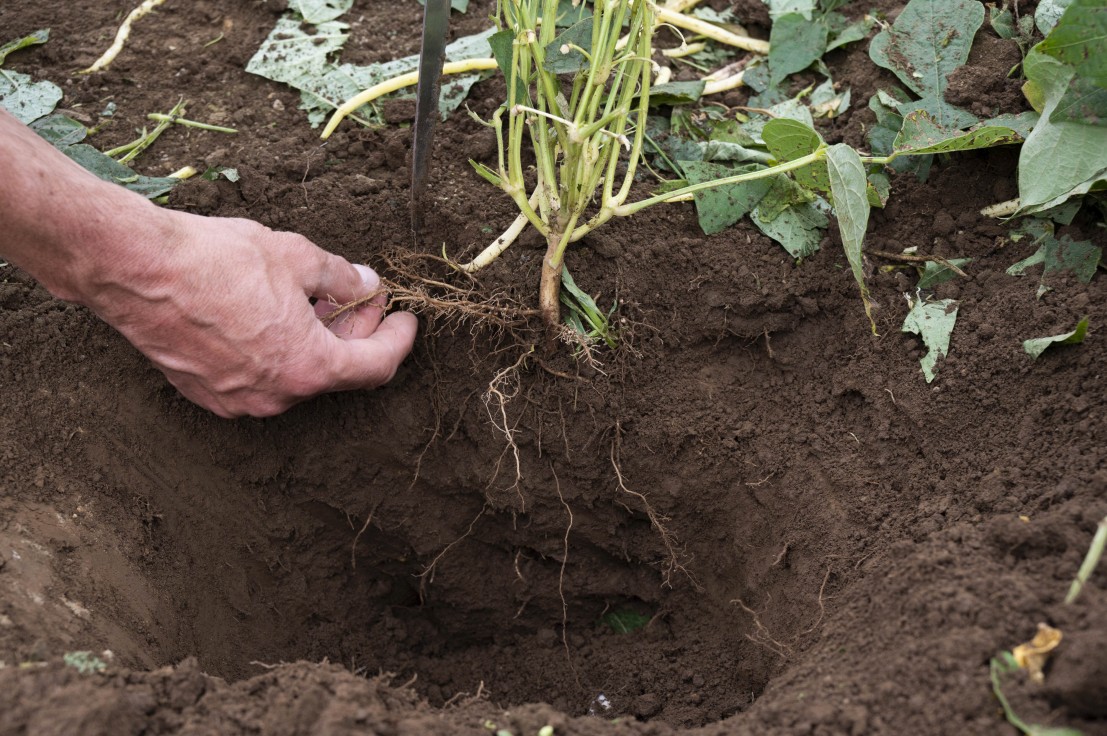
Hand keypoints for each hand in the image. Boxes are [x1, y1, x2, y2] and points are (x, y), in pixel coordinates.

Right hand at [81, 211, 417, 417]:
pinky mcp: (206, 393)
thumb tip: (364, 285)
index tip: (407, 318)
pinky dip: (278, 350)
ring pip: (296, 374)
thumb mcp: (297, 256)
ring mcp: (238, 400)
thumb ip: (341, 278)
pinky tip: (274, 314)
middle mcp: (276, 396)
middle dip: (356, 332)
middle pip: (336, 371)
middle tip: (360, 294)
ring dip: (316, 340)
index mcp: (307, 368)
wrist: (134, 269)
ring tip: (315, 298)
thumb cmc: (214, 260)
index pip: (376, 366)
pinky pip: (259, 377)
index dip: (398, 340)